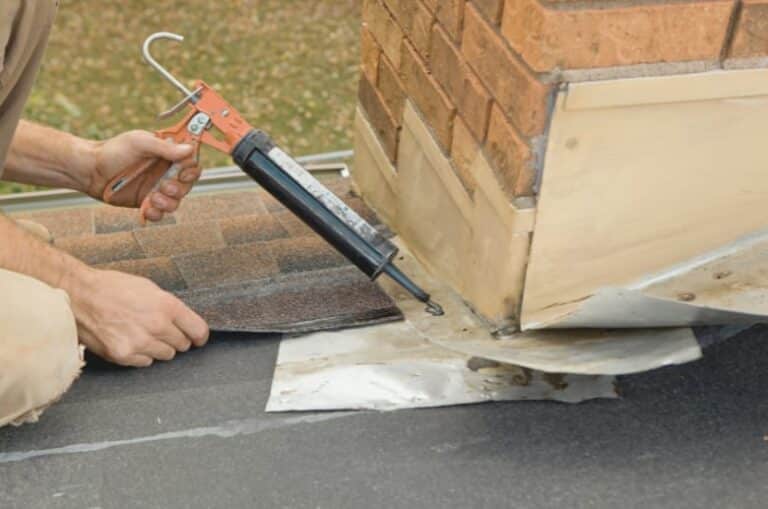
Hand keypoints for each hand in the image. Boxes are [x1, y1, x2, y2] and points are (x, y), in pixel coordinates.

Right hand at [67, 266, 209, 366]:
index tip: (198, 338)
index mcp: (166, 306)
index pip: (198, 331)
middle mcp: (156, 326)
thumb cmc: (113, 287)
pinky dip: (142, 354)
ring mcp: (139, 343)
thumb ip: (169, 307)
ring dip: (160, 347)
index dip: (200, 335)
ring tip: (144, 333)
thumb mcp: (149, 288)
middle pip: (182, 345)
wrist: (79, 296)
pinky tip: (131, 340)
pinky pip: (145, 362)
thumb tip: (184, 322)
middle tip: (164, 330)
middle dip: (177, 338)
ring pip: (165, 355)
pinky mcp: (123, 355)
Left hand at [86, 130, 202, 221]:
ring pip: (176, 202)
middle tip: (164, 187)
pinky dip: (156, 214)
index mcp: (167, 156)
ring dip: (168, 203)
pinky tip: (146, 209)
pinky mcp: (146, 203)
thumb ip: (165, 148)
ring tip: (153, 199)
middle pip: (187, 186)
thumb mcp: (140, 142)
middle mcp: (165, 173)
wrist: (90, 170)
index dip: (191, 171)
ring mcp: (156, 189)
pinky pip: (160, 214)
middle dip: (179, 189)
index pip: (191, 164)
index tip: (182, 173)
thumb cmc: (113, 151)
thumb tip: (190, 149)